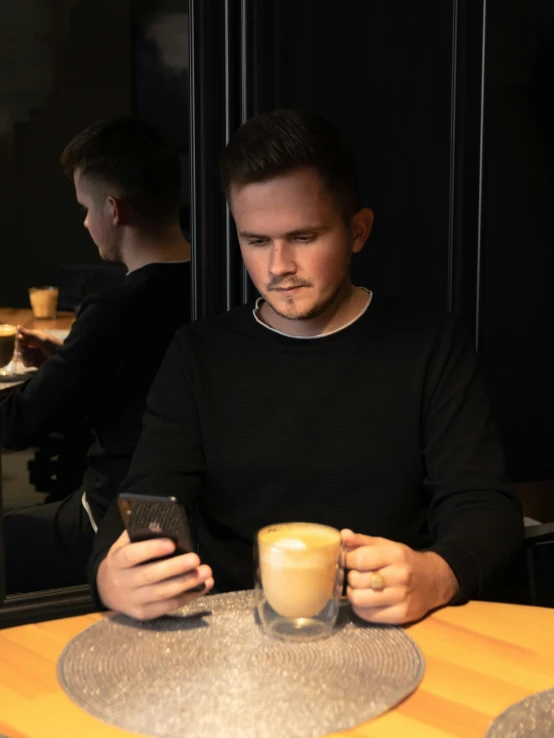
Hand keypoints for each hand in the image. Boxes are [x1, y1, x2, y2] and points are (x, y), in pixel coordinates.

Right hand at [16, 326, 62, 367]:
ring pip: (23, 356)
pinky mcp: (36, 361)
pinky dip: (27, 363)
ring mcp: (34, 354)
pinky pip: (27, 363)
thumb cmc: (52, 345)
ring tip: (30, 359)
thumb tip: (17, 326)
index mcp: (34, 337)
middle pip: (21, 348)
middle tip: (25, 351)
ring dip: (24, 357)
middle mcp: (33, 345)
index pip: (21, 339)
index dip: (19, 342)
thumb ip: (29, 333)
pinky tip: (32, 363)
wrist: (61, 356)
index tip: (22, 344)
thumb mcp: (41, 338)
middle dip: (22, 350)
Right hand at [97, 530, 213, 619]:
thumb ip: (139, 535)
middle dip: (175, 568)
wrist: (106, 589)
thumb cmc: (123, 561)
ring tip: (206, 573)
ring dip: (187, 583)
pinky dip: (188, 597)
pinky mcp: (144, 613)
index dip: (151, 549)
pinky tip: (203, 586)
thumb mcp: (124, 545)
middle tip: (196, 559)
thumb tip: (163, 529)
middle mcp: (122, 582)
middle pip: (150, 576)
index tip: (172, 543)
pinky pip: (168, 607)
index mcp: (117, 561)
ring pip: (162, 594)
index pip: (132, 555)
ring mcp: (133, 601)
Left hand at [342, 529, 458, 623]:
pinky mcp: (401, 616)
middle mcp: (400, 576)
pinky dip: (361, 608)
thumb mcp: (387, 546)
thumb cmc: (405, 561)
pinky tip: (367, 601)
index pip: (359, 559)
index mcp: (395, 555)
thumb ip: (363, 541)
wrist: (434, 581)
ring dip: (354, 594)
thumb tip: (343, 535)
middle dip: (351, 577)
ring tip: (360, 588)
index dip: (347, 560)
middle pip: (356, 580)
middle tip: (357, 576)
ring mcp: (402, 598)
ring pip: (359, 599)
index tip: (347, 561)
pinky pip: (367, 615)